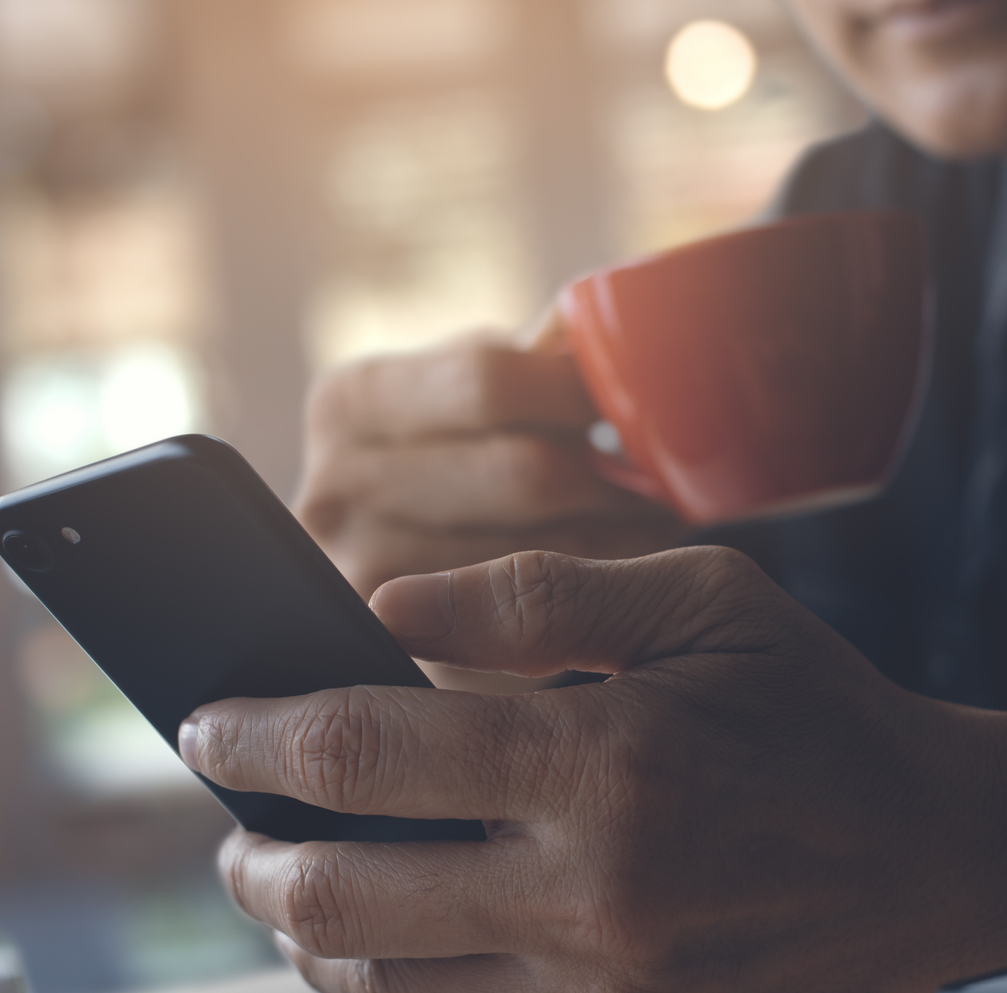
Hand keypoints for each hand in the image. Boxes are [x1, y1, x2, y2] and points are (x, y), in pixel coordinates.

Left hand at [180, 547, 1006, 992]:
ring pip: (387, 987)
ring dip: (320, 935)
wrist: (944, 868)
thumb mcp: (704, 604)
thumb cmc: (821, 720)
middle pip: (335, 895)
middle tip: (238, 834)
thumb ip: (538, 592)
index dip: (251, 736)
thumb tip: (387, 604)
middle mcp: (595, 902)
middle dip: (252, 860)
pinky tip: (470, 933)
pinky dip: (448, 982)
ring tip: (315, 888)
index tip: (205, 726)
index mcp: (604, 764)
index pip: (359, 753)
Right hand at [297, 318, 686, 600]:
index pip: (493, 380)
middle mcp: (333, 495)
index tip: (644, 404)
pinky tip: (621, 584)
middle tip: (673, 478)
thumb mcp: (477, 390)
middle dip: (618, 475)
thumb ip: (532, 355)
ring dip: (623, 540)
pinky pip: (534, 635)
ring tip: (659, 526)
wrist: (403, 583)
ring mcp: (361, 586)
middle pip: (528, 473)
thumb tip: (601, 315)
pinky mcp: (406, 664)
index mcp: (349, 402)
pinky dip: (594, 605)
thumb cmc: (463, 460)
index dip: (588, 391)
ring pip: (546, 557)